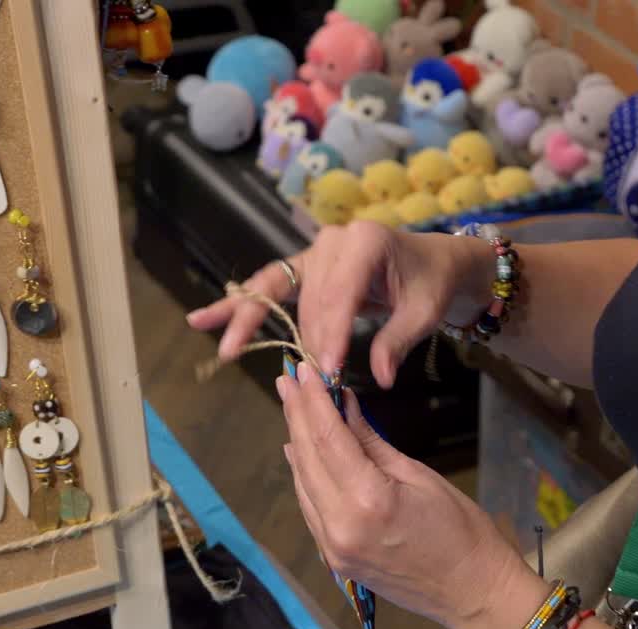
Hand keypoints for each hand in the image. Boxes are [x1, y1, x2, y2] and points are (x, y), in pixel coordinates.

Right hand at [187, 221, 490, 386]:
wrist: (433, 261)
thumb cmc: (430, 284)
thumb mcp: (424, 312)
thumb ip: (397, 342)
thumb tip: (380, 377)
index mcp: (365, 241)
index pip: (341, 294)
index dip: (333, 334)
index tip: (327, 370)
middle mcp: (333, 241)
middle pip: (310, 299)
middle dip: (305, 341)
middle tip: (304, 379)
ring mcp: (313, 252)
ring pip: (277, 292)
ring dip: (250, 322)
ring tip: (224, 349)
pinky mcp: (303, 268)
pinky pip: (268, 288)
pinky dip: (239, 305)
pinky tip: (204, 318)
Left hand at [277, 366, 549, 628]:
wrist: (473, 593)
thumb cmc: (460, 530)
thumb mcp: (418, 476)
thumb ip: (370, 441)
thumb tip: (342, 404)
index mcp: (367, 500)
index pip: (327, 439)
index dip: (311, 401)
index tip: (301, 371)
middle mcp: (340, 525)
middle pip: (307, 459)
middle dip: (296, 415)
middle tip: (288, 379)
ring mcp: (332, 547)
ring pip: (302, 483)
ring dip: (296, 443)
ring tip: (292, 406)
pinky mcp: (333, 558)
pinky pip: (310, 507)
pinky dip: (303, 476)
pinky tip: (299, 451)